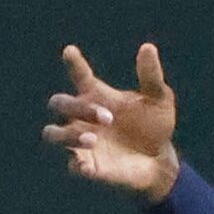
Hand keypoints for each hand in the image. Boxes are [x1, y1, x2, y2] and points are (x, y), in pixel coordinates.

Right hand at [42, 42, 180, 200]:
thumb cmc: (154, 126)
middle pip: (60, 104)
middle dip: (78, 108)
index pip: (79, 75)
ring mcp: (82, 142)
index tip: (70, 51)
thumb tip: (148, 47)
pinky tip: (87, 166)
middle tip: (108, 118)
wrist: (160, 162)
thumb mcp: (158, 100)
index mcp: (97, 95)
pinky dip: (77, 164)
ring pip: (53, 134)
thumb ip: (151, 76)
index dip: (73, 63)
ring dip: (69, 135)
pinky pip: (72, 165)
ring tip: (93, 139)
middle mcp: (83, 117)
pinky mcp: (88, 166)